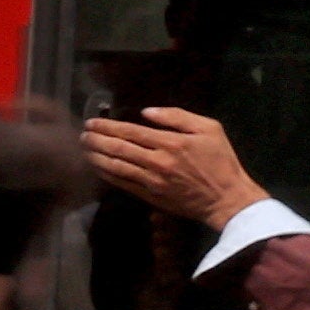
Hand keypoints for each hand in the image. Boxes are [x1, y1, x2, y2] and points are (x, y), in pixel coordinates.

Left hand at [84, 107, 264, 234]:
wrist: (226, 198)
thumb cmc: (220, 161)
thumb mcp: (210, 129)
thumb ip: (178, 117)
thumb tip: (146, 112)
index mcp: (171, 143)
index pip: (130, 132)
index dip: (108, 126)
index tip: (92, 122)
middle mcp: (157, 161)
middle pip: (117, 148)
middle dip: (96, 140)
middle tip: (83, 134)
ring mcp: (151, 181)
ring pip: (115, 166)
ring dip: (96, 156)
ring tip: (84, 148)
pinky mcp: (149, 195)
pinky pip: (121, 183)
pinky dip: (106, 174)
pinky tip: (97, 167)